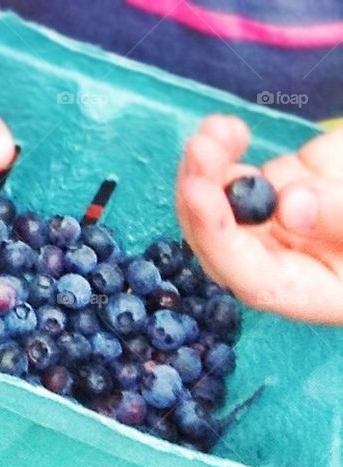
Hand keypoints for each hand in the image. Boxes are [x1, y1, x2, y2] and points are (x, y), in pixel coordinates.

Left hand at [177, 116, 342, 323]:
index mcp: (311, 292)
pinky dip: (224, 153)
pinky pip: (238, 176)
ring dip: (207, 169)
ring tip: (213, 134)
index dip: (222, 239)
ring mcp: (280, 226)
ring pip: (221, 207)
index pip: (253, 278)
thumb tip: (291, 206)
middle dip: (202, 200)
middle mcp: (286, 264)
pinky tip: (225, 131)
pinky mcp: (284, 188)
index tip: (200, 195)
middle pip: (222, 245)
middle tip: (198, 155)